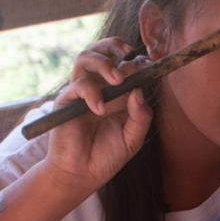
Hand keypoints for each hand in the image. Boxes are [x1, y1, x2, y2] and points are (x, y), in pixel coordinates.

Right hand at [43, 37, 152, 195]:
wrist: (83, 175)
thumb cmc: (108, 155)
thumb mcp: (134, 137)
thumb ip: (141, 116)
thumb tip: (139, 92)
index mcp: (119, 91)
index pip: (126, 62)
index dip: (138, 59)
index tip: (151, 62)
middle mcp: (101, 86)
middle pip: (102, 49)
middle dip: (115, 45)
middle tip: (129, 55)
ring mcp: (83, 91)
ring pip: (86, 58)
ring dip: (104, 63)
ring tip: (118, 79)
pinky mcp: (67, 101)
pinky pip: (78, 85)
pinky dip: (92, 94)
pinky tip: (100, 110)